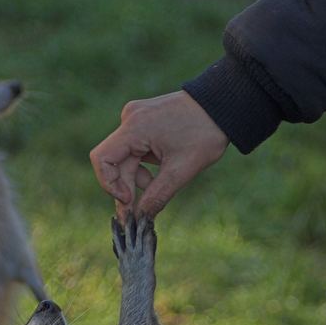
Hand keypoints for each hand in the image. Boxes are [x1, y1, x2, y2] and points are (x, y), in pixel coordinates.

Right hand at [90, 90, 227, 219]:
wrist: (224, 106)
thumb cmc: (205, 134)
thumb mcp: (181, 171)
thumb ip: (156, 196)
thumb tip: (140, 218)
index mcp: (135, 128)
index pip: (102, 159)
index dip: (109, 184)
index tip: (129, 201)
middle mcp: (130, 119)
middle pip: (115, 162)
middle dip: (127, 188)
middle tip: (137, 215)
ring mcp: (136, 118)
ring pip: (126, 157)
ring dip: (138, 178)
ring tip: (158, 189)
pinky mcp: (145, 121)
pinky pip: (135, 149)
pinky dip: (144, 165)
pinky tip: (162, 172)